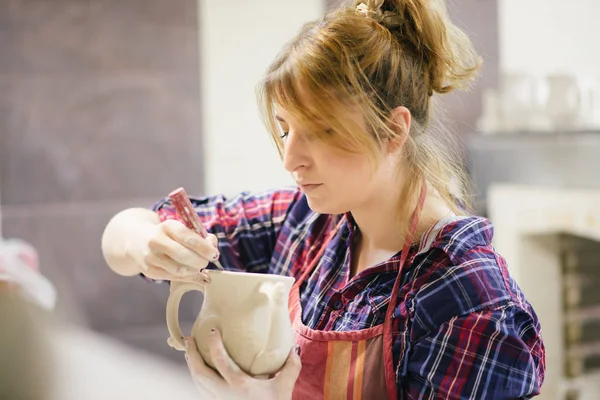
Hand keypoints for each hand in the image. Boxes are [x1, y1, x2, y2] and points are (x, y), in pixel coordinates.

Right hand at [127, 219, 219, 281]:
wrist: (137, 240)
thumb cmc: (167, 235)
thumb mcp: (180, 229)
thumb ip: (200, 236)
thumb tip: (213, 248)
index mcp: (167, 226)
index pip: (189, 237)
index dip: (204, 248)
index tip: (214, 254)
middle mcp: (156, 240)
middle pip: (184, 256)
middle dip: (200, 261)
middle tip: (206, 262)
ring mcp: (151, 257)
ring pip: (179, 269)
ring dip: (194, 270)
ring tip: (198, 267)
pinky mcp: (149, 270)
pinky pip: (173, 277)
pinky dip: (186, 276)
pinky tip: (190, 273)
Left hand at [184, 330, 300, 399]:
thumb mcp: (285, 386)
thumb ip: (291, 366)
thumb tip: (293, 347)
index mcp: (239, 385)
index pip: (220, 361)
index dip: (214, 344)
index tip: (212, 330)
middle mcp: (224, 394)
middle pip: (199, 373)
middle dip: (191, 354)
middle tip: (189, 339)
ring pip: (197, 383)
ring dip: (191, 365)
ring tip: (190, 352)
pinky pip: (201, 391)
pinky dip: (197, 378)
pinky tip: (199, 372)